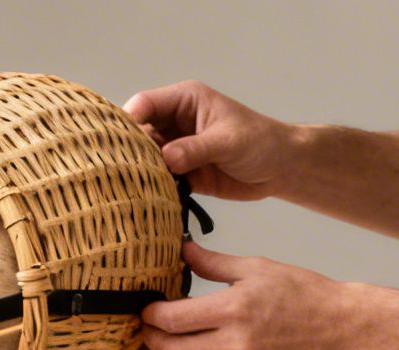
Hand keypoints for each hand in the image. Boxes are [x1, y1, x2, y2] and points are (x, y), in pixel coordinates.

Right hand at [124, 81, 296, 200]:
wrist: (280, 168)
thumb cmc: (260, 142)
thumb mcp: (228, 141)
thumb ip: (196, 149)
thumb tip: (166, 159)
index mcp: (184, 101)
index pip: (145, 104)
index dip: (128, 120)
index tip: (118, 143)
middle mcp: (175, 122)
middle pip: (138, 132)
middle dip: (128, 150)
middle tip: (118, 171)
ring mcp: (176, 149)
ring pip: (144, 158)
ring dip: (138, 172)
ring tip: (127, 189)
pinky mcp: (181, 173)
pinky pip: (158, 180)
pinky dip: (151, 189)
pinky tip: (143, 200)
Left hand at [141, 242, 354, 349]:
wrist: (341, 328)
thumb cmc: (303, 292)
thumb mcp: (257, 268)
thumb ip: (214, 263)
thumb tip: (182, 249)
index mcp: (233, 309)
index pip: (174, 319)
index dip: (151, 316)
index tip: (146, 309)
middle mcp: (235, 342)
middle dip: (153, 340)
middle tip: (147, 328)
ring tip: (169, 339)